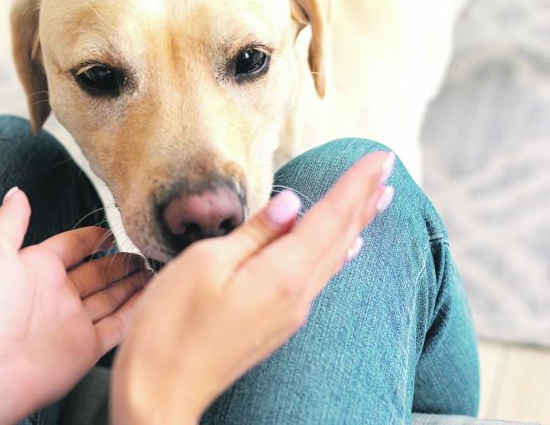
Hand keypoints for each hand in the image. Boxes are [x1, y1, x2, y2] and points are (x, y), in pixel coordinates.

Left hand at [0, 188, 148, 424]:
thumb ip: (9, 221)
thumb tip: (16, 191)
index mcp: (36, 269)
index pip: (71, 246)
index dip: (92, 237)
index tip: (115, 228)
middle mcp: (57, 295)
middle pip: (97, 272)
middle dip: (121, 261)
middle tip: (147, 249)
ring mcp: (73, 322)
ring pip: (111, 297)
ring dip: (133, 283)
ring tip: (158, 268)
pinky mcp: (87, 348)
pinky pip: (118, 326)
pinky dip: (137, 312)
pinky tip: (155, 297)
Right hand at [111, 152, 395, 424]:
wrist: (160, 392)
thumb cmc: (170, 327)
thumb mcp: (204, 264)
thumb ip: (254, 232)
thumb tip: (292, 204)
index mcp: (281, 275)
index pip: (329, 217)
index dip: (355, 185)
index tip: (381, 156)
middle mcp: (296, 296)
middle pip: (340, 238)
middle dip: (365, 200)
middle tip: (388, 168)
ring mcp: (288, 315)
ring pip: (333, 259)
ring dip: (357, 225)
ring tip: (377, 201)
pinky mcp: (275, 326)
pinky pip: (318, 280)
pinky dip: (336, 253)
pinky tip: (345, 249)